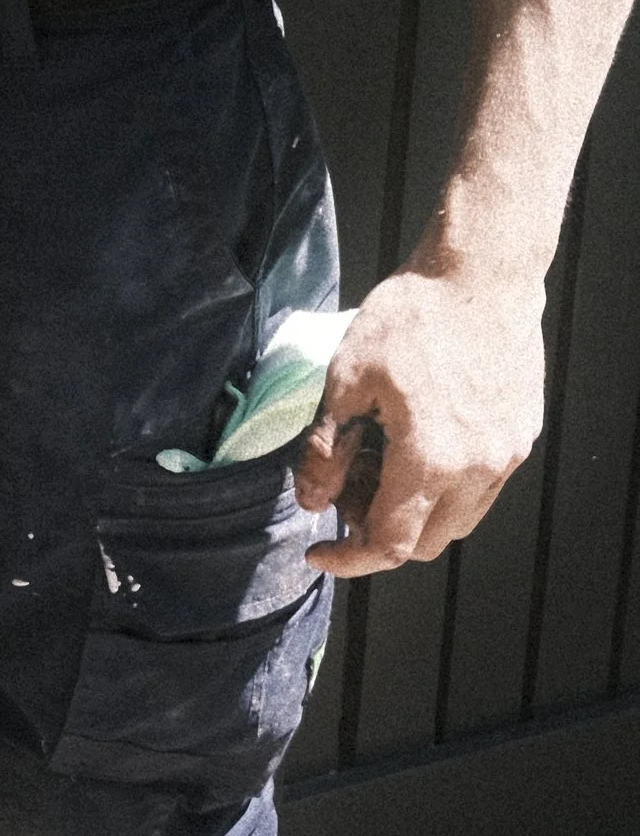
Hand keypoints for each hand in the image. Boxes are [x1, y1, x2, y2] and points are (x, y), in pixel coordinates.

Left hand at [295, 262, 545, 576]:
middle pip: (426, 543)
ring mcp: (507, 455)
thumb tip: (312, 501)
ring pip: (459, 520)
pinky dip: (448, 486)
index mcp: (430, 461)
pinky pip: (482, 486)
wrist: (481, 275)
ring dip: (418, 512)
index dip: (350, 560)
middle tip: (348, 488)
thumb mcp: (346, 377)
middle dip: (381, 532)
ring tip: (383, 461)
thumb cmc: (411, 317)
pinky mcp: (522, 436)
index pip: (390, 545)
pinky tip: (420, 440)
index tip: (321, 555)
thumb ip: (325, 449)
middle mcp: (478, 470)